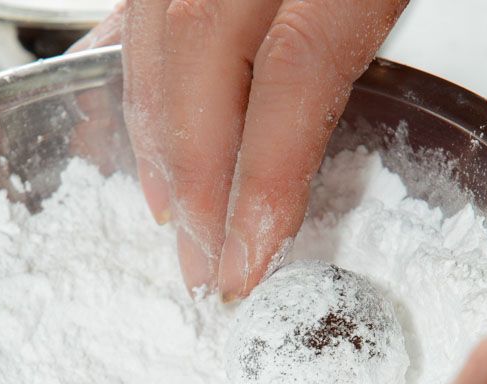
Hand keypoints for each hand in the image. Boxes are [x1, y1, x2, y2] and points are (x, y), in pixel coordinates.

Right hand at [72, 0, 407, 298]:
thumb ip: (357, 39)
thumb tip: (299, 143)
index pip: (292, 71)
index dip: (262, 176)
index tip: (246, 252)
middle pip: (201, 62)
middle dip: (194, 178)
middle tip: (199, 254)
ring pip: (156, 33)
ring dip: (152, 134)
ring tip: (165, 207)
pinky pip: (139, 4)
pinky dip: (130, 66)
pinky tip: (133, 118)